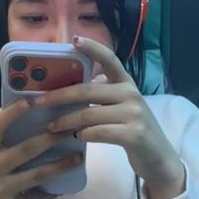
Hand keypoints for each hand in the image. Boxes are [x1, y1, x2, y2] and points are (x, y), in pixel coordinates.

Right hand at [0, 99, 81, 198]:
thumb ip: (0, 138)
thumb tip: (32, 116)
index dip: (13, 113)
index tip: (32, 102)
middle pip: (26, 150)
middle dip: (52, 138)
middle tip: (72, 129)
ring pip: (36, 176)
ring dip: (60, 166)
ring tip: (78, 157)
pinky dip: (51, 192)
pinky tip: (63, 185)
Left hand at [38, 36, 185, 198]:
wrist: (159, 159)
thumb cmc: (133, 130)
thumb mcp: (122, 107)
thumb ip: (102, 96)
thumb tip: (67, 89)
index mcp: (126, 83)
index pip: (110, 59)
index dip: (92, 48)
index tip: (74, 39)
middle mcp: (131, 94)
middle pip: (87, 90)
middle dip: (59, 96)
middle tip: (39, 102)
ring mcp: (134, 114)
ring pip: (88, 114)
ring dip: (65, 121)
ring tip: (49, 126)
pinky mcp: (133, 134)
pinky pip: (98, 132)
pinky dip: (82, 135)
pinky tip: (76, 138)